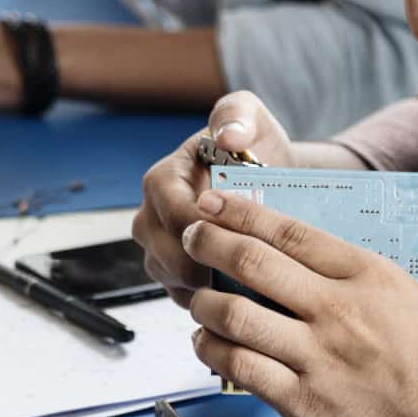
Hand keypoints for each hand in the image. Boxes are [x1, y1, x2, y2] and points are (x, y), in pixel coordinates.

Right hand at [131, 91, 295, 307]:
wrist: (267, 178)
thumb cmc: (253, 147)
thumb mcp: (249, 118)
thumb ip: (237, 115)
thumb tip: (229, 135)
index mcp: (161, 180)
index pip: (172, 212)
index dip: (206, 227)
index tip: (243, 232)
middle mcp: (150, 217)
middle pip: (167, 254)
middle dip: (209, 263)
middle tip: (252, 266)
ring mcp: (158, 249)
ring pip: (173, 280)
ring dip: (210, 286)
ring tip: (251, 281)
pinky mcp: (172, 276)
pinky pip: (184, 298)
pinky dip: (211, 301)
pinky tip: (243, 293)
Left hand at [180, 189, 417, 416]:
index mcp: (372, 278)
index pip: (291, 231)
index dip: (244, 211)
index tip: (217, 201)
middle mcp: (337, 310)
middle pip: (252, 262)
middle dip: (209, 241)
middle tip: (192, 235)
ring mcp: (317, 357)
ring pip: (235, 315)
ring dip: (205, 303)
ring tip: (196, 298)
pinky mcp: (305, 403)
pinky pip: (241, 369)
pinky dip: (213, 354)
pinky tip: (207, 348)